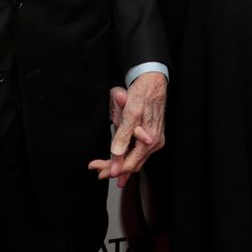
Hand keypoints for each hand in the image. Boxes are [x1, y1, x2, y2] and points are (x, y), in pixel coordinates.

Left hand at [87, 72, 166, 186]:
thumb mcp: (130, 113)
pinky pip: (138, 152)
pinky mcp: (150, 136)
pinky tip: (120, 161)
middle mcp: (154, 143)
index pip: (129, 163)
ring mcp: (153, 140)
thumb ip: (124, 135)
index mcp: (150, 139)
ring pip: (135, 159)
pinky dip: (127, 158)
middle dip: (113, 168)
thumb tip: (117, 154)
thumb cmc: (142, 94)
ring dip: (120, 164)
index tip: (98, 170)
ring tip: (104, 169)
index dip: (113, 169)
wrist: (152, 81)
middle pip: (132, 164)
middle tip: (97, 171)